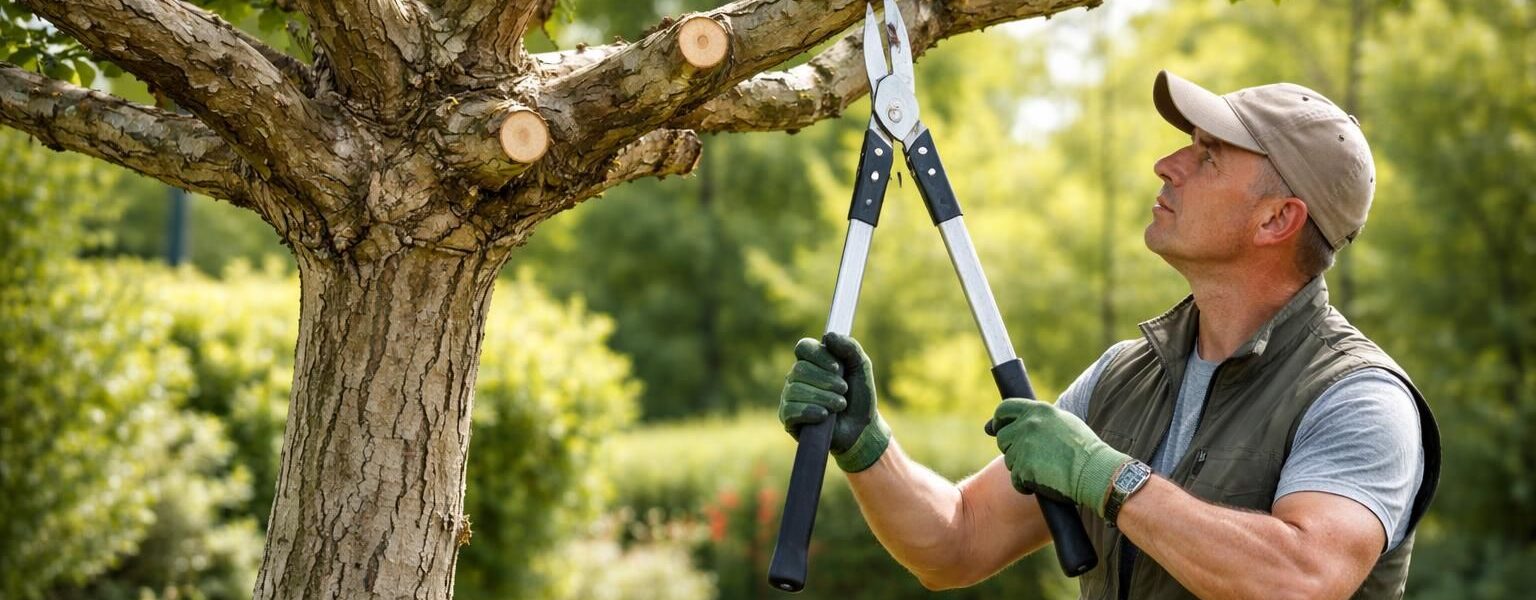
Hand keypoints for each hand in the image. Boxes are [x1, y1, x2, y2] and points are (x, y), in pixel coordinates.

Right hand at [777, 333, 890, 471]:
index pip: (803, 347)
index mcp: (812, 361)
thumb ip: (849, 348)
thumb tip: (828, 335)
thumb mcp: (861, 367)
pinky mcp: (787, 417)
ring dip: (823, 398)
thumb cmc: (860, 396)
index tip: (836, 367)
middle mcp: (797, 376)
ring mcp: (790, 396)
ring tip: (840, 405)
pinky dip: (810, 411)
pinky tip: (824, 416)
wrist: (861, 428)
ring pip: (796, 389)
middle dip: (827, 381)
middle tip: (844, 390)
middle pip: (800, 369)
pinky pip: (790, 409)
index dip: (818, 356)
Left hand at [986, 398, 1132, 517]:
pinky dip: (1026, 485)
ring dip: (1021, 467)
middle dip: (1012, 448)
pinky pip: (1016, 480)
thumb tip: (1004, 424)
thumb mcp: (1062, 422)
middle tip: (1033, 457)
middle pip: (1003, 437)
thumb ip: (1037, 419)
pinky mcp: (1023, 469)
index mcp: (1038, 410)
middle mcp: (1027, 425)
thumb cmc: (1084, 449)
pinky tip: (1044, 482)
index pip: (1005, 409)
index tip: (996, 428)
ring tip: (1046, 469)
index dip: (999, 420)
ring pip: (1009, 460)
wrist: (1096, 472)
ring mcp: (1024, 447)